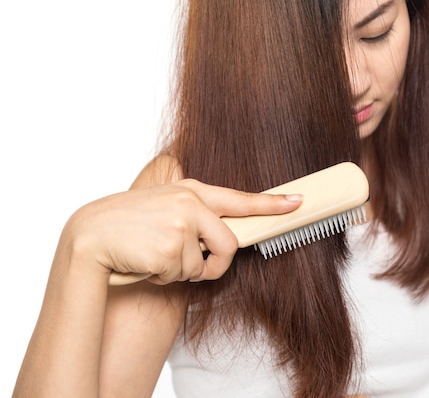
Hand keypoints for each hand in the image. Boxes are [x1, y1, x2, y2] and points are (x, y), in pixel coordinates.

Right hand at [61, 179, 301, 283]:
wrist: (90, 235)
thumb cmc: (128, 225)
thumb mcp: (165, 208)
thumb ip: (196, 215)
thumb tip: (225, 237)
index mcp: (191, 191)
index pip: (239, 198)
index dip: (271, 203)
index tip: (297, 202)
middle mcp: (190, 203)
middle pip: (229, 244)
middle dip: (216, 264)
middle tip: (194, 267)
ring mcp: (181, 223)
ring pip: (202, 265)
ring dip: (181, 271)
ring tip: (154, 255)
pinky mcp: (171, 247)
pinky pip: (183, 276)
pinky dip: (166, 278)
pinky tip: (146, 262)